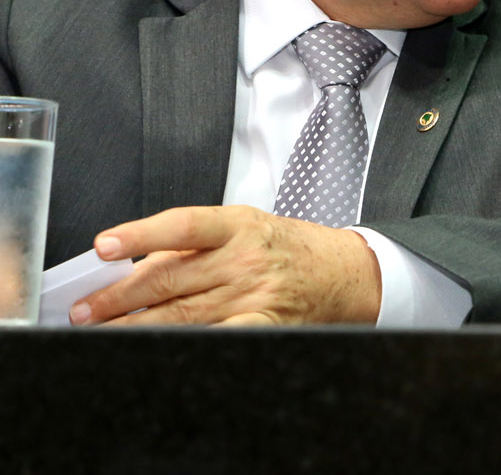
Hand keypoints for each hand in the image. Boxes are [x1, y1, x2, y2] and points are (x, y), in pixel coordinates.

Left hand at [70, 205, 381, 326]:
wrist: (342, 271)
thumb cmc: (288, 246)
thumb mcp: (245, 225)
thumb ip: (195, 242)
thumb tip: (136, 264)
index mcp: (238, 225)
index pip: (183, 225)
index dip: (141, 234)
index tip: (105, 245)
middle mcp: (245, 258)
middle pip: (171, 278)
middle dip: (119, 297)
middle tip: (84, 309)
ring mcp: (255, 294)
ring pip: (182, 314)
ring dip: (136, 325)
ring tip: (102, 331)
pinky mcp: (263, 324)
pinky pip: (219, 338)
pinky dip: (189, 344)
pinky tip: (162, 348)